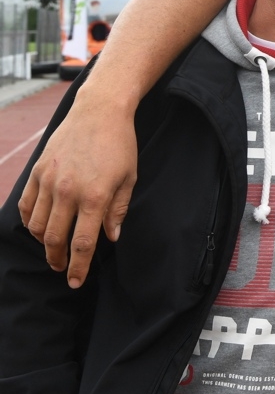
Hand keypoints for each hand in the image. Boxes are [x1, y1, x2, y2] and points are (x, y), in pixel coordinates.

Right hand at [17, 85, 137, 288]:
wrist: (99, 112)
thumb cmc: (119, 145)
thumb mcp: (129, 178)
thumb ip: (118, 210)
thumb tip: (111, 238)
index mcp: (95, 197)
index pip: (83, 243)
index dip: (79, 267)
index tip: (75, 282)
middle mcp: (68, 192)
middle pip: (54, 239)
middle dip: (57, 260)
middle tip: (62, 269)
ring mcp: (49, 181)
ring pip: (36, 225)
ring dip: (42, 243)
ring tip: (52, 248)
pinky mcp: (37, 171)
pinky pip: (26, 205)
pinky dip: (29, 220)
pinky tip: (39, 226)